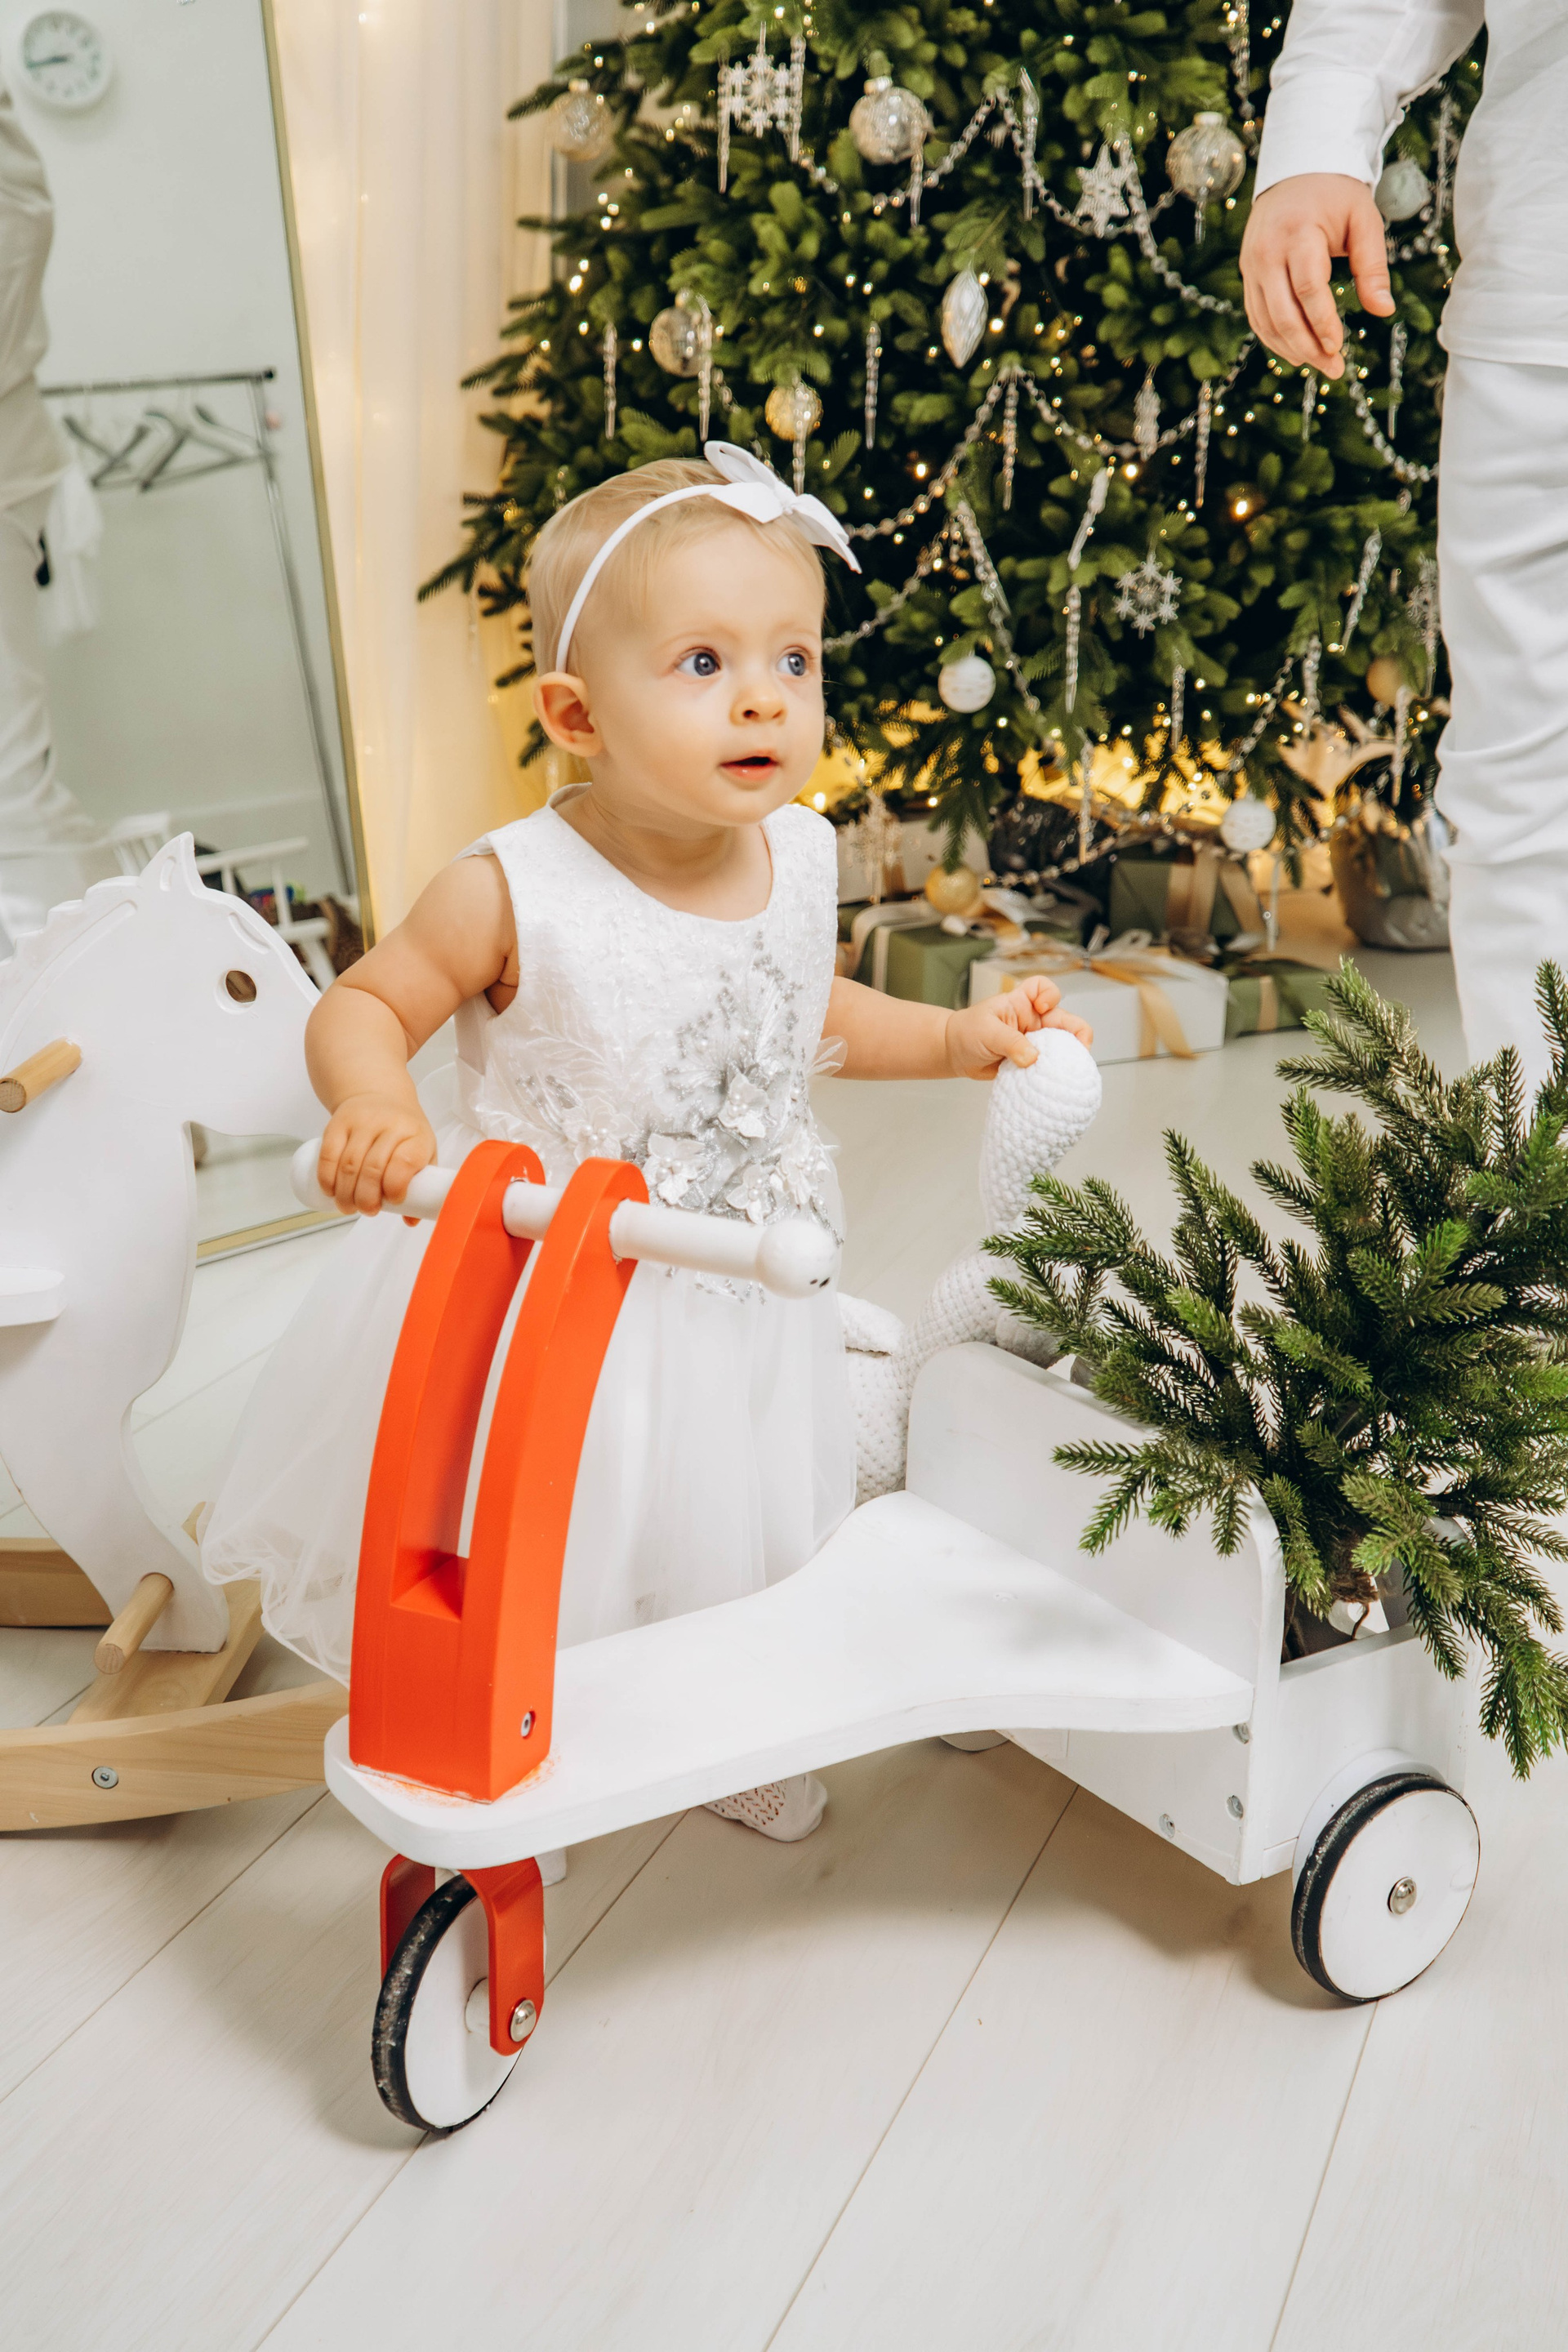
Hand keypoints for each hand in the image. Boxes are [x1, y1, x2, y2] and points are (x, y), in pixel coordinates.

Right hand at [317, 1093, 436, 1214]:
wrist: (380, 1095)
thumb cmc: (404, 1132)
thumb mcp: (422, 1151)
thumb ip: (421, 1185)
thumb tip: (410, 1220)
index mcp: (416, 1135)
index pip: (405, 1161)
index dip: (396, 1186)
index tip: (393, 1201)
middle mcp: (389, 1125)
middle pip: (373, 1168)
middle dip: (366, 1198)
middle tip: (367, 1210)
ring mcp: (362, 1122)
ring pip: (349, 1164)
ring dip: (345, 1193)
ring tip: (348, 1207)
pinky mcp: (338, 1123)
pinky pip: (328, 1153)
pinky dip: (326, 1177)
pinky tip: (330, 1191)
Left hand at [944, 976, 1093, 1081]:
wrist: (954, 1054)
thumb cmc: (967, 1032)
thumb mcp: (987, 1031)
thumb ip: (1010, 1042)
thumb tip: (1033, 1058)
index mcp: (1021, 1003)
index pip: (1044, 988)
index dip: (1050, 995)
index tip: (1043, 1008)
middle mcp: (1032, 1021)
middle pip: (1065, 1022)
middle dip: (1077, 1035)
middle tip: (1079, 1051)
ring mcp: (1033, 1042)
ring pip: (1061, 1047)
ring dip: (1065, 1058)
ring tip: (1065, 1070)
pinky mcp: (1030, 1062)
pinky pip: (1048, 1066)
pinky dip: (1052, 1073)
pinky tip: (1051, 1081)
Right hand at [1240, 174, 1392, 376]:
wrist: (1297, 171)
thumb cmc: (1336, 196)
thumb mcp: (1364, 220)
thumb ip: (1373, 267)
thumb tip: (1384, 310)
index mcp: (1298, 233)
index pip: (1307, 288)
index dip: (1322, 322)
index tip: (1339, 346)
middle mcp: (1266, 251)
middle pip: (1282, 312)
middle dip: (1308, 346)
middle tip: (1334, 369)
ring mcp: (1251, 264)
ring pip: (1265, 320)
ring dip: (1291, 349)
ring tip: (1319, 365)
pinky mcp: (1247, 274)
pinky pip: (1256, 316)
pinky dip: (1275, 338)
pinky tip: (1296, 352)